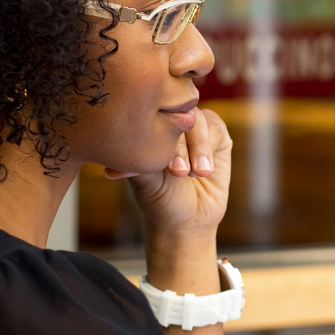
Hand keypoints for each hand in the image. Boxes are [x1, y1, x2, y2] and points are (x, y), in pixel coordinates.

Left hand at [123, 106, 231, 244]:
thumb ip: (137, 161)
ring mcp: (194, 127)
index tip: (158, 166)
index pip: (152, 115)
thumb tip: (116, 155)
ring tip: (195, 173)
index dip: (157, 134)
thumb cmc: (160, 199)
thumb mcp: (145, 180)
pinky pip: (216, 129)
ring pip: (199, 120)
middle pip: (177, 115)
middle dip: (179, 145)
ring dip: (198, 147)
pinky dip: (209, 149)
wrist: (188, 219)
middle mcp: (171, 122)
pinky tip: (204, 170)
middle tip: (178, 173)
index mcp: (147, 127)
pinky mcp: (217, 135)